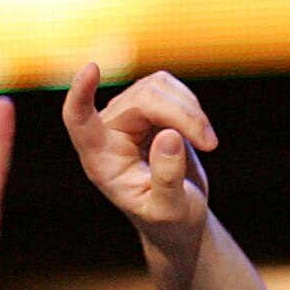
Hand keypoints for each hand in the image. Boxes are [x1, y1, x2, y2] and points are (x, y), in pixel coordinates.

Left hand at [62, 64, 214, 253]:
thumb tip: (168, 135)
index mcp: (101, 160)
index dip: (81, 94)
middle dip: (181, 116)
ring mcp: (127, 115)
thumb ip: (167, 178)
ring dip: (190, 110)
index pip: (78, 120)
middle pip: (141, 101)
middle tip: (210, 144)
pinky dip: (191, 104)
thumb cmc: (169, 220)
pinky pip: (169, 86)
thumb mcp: (170, 210)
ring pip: (157, 87)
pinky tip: (199, 131)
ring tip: (207, 142)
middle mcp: (109, 132)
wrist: (180, 216)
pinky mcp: (149, 106)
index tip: (92, 69)